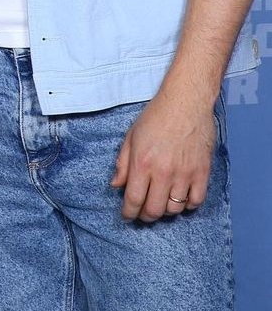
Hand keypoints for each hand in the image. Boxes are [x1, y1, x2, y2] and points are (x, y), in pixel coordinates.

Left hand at [110, 92, 214, 221]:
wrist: (185, 104)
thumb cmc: (155, 117)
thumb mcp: (131, 136)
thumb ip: (123, 163)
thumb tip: (116, 185)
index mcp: (143, 162)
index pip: (134, 199)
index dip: (129, 213)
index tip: (127, 216)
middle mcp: (164, 172)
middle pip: (155, 210)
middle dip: (145, 216)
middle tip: (142, 213)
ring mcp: (185, 174)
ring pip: (175, 209)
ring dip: (165, 211)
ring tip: (160, 203)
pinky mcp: (202, 173)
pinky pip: (196, 201)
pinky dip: (187, 205)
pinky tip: (180, 199)